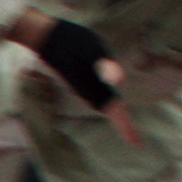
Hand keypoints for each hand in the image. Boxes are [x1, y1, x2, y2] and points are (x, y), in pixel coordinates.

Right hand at [18, 15, 142, 146]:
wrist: (45, 38)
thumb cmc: (69, 40)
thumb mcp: (92, 47)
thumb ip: (106, 63)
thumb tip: (120, 79)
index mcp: (92, 86)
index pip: (113, 109)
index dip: (125, 126)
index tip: (136, 143)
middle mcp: (87, 91)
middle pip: (109, 111)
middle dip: (123, 126)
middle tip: (136, 142)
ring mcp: (82, 87)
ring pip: (103, 106)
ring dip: (116, 116)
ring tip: (127, 128)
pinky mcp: (80, 82)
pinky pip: (98, 99)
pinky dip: (109, 105)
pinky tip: (112, 105)